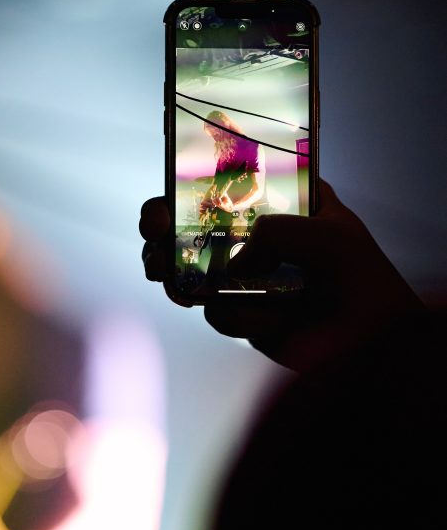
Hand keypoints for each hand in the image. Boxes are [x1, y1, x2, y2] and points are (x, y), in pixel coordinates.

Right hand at [140, 181, 424, 371]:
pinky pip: (216, 311)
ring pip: (191, 267)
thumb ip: (278, 233)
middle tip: (154, 230)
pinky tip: (267, 322)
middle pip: (196, 220)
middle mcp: (261, 235)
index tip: (172, 184)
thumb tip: (235, 262)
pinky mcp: (244, 315)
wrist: (376, 353)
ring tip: (162, 273)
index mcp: (286, 202)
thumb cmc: (365, 283)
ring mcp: (248, 276)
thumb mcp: (329, 239)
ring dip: (169, 268)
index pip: (232, 177)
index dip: (194, 176)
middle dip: (165, 223)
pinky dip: (234, 317)